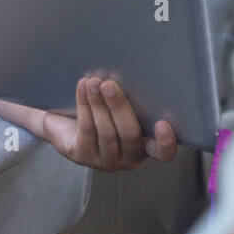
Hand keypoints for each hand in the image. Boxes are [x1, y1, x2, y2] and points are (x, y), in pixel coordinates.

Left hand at [42, 76, 177, 169]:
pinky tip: (83, 89)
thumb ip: (133, 97)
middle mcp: (129, 158)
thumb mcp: (120, 103)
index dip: (166, 141)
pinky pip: (87, 130)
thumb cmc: (103, 108)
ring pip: (106, 132)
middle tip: (108, 85)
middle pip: (130, 134)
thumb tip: (134, 72)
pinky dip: (85, 105)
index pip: (162, 152)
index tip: (162, 123)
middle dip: (119, 106)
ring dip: (98, 103)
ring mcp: (106, 160)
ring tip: (93, 82)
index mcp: (146, 145)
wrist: (68, 119)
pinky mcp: (83, 157)